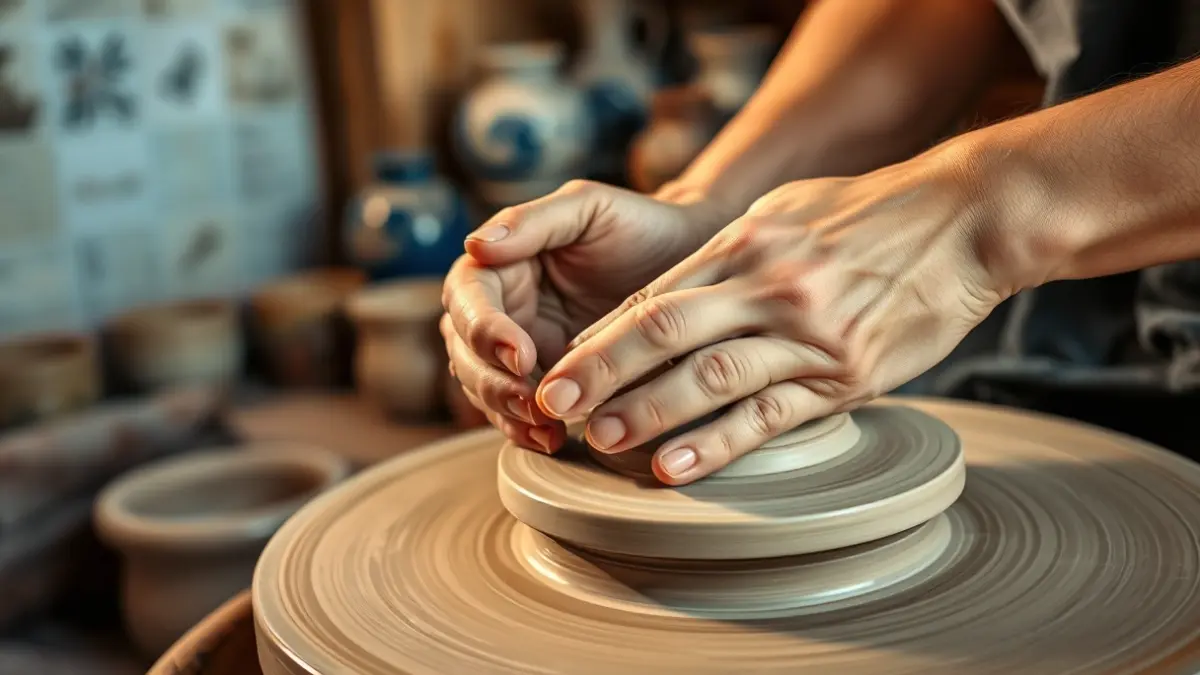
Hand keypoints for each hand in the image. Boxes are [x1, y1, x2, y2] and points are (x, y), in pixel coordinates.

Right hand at [440, 180, 732, 452]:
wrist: (689, 262)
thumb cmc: (639, 225)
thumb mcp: (588, 208)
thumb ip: (532, 221)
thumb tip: (474, 245)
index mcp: (498, 265)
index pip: (468, 300)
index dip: (484, 330)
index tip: (517, 353)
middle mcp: (500, 310)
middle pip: (466, 353)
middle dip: (492, 382)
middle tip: (531, 404)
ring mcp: (520, 351)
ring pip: (486, 390)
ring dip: (507, 414)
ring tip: (545, 430)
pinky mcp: (548, 385)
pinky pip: (521, 414)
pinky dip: (529, 431)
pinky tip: (554, 440)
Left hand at [533, 149, 1008, 483]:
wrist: (964, 223)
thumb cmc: (868, 214)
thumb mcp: (786, 212)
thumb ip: (727, 251)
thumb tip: (665, 292)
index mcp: (746, 243)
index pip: (656, 295)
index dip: (601, 337)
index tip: (559, 366)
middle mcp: (769, 287)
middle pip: (665, 332)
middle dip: (601, 372)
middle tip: (551, 405)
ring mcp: (807, 334)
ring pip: (711, 377)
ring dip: (649, 412)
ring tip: (601, 440)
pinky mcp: (845, 376)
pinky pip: (771, 415)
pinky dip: (719, 444)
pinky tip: (676, 469)